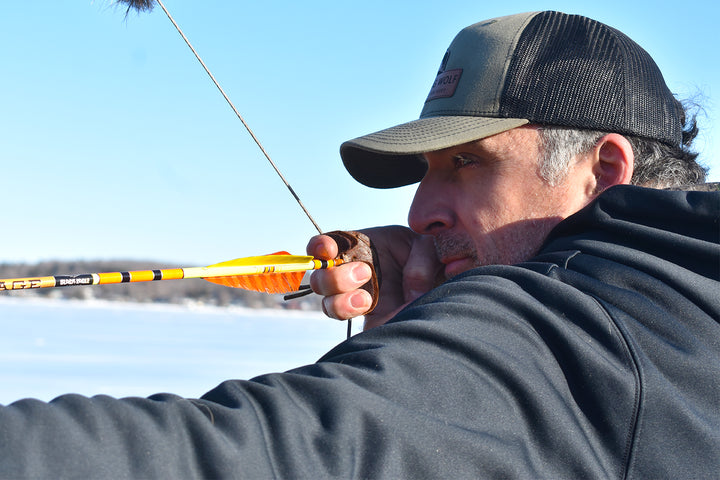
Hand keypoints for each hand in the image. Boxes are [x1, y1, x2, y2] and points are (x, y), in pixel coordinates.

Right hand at [307, 226, 442, 329]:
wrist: (439, 280)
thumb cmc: (428, 255)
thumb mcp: (428, 247)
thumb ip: (421, 261)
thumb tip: (411, 290)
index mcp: (357, 248)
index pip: (324, 246)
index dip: (319, 247)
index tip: (328, 251)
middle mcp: (350, 273)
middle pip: (320, 280)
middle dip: (335, 278)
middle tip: (365, 272)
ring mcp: (356, 298)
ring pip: (329, 305)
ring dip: (341, 302)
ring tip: (366, 299)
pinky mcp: (370, 320)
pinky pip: (350, 325)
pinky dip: (354, 318)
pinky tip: (371, 310)